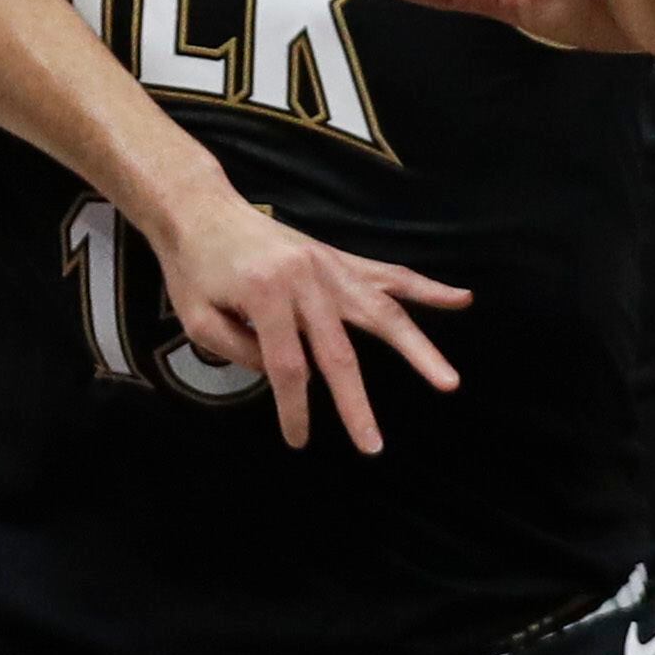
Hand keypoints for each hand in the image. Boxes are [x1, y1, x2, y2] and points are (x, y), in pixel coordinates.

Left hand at [153, 195, 470, 454]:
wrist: (202, 208)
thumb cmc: (193, 268)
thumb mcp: (197, 319)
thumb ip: (241, 353)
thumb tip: (287, 378)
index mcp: (266, 295)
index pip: (289, 367)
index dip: (295, 408)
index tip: (299, 440)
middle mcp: (306, 279)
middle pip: (341, 352)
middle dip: (356, 404)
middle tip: (373, 446)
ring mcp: (328, 266)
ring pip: (382, 312)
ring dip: (418, 349)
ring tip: (448, 380)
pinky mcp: (338, 259)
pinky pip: (387, 275)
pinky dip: (425, 289)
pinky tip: (460, 299)